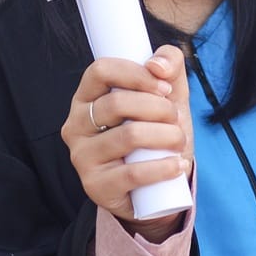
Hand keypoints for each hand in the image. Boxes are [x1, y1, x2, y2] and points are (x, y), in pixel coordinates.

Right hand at [61, 45, 193, 242]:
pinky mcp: (95, 186)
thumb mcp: (167, 99)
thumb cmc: (156, 135)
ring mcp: (82, 157)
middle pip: (116, 103)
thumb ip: (169, 68)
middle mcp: (76, 125)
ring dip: (166, 136)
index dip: (136, 74)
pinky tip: (177, 165)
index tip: (164, 88)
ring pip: (128, 136)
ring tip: (179, 140)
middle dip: (158, 108)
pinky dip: (162, 168)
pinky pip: (132, 173)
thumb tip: (157, 64)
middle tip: (176, 119)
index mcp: (86, 98)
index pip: (100, 70)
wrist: (154, 191)